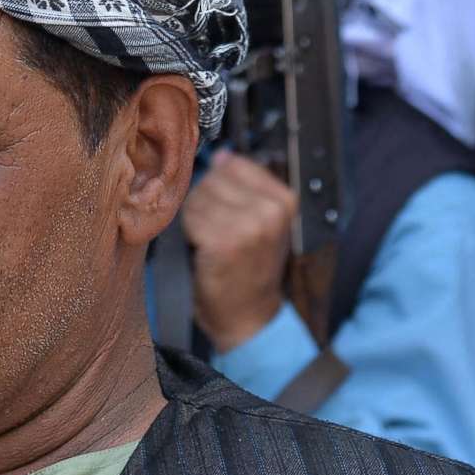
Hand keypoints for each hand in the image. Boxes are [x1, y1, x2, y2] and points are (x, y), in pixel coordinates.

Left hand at [180, 152, 296, 352]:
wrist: (249, 318)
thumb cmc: (251, 271)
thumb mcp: (262, 223)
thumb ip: (244, 187)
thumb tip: (223, 155)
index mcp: (284, 200)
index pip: (234, 165)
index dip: (221, 187)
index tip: (228, 211)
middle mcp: (270, 211)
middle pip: (213, 179)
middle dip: (206, 202)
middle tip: (217, 230)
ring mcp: (248, 226)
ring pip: (198, 197)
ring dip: (195, 218)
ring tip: (211, 240)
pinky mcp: (223, 242)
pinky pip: (190, 218)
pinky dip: (189, 233)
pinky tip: (203, 250)